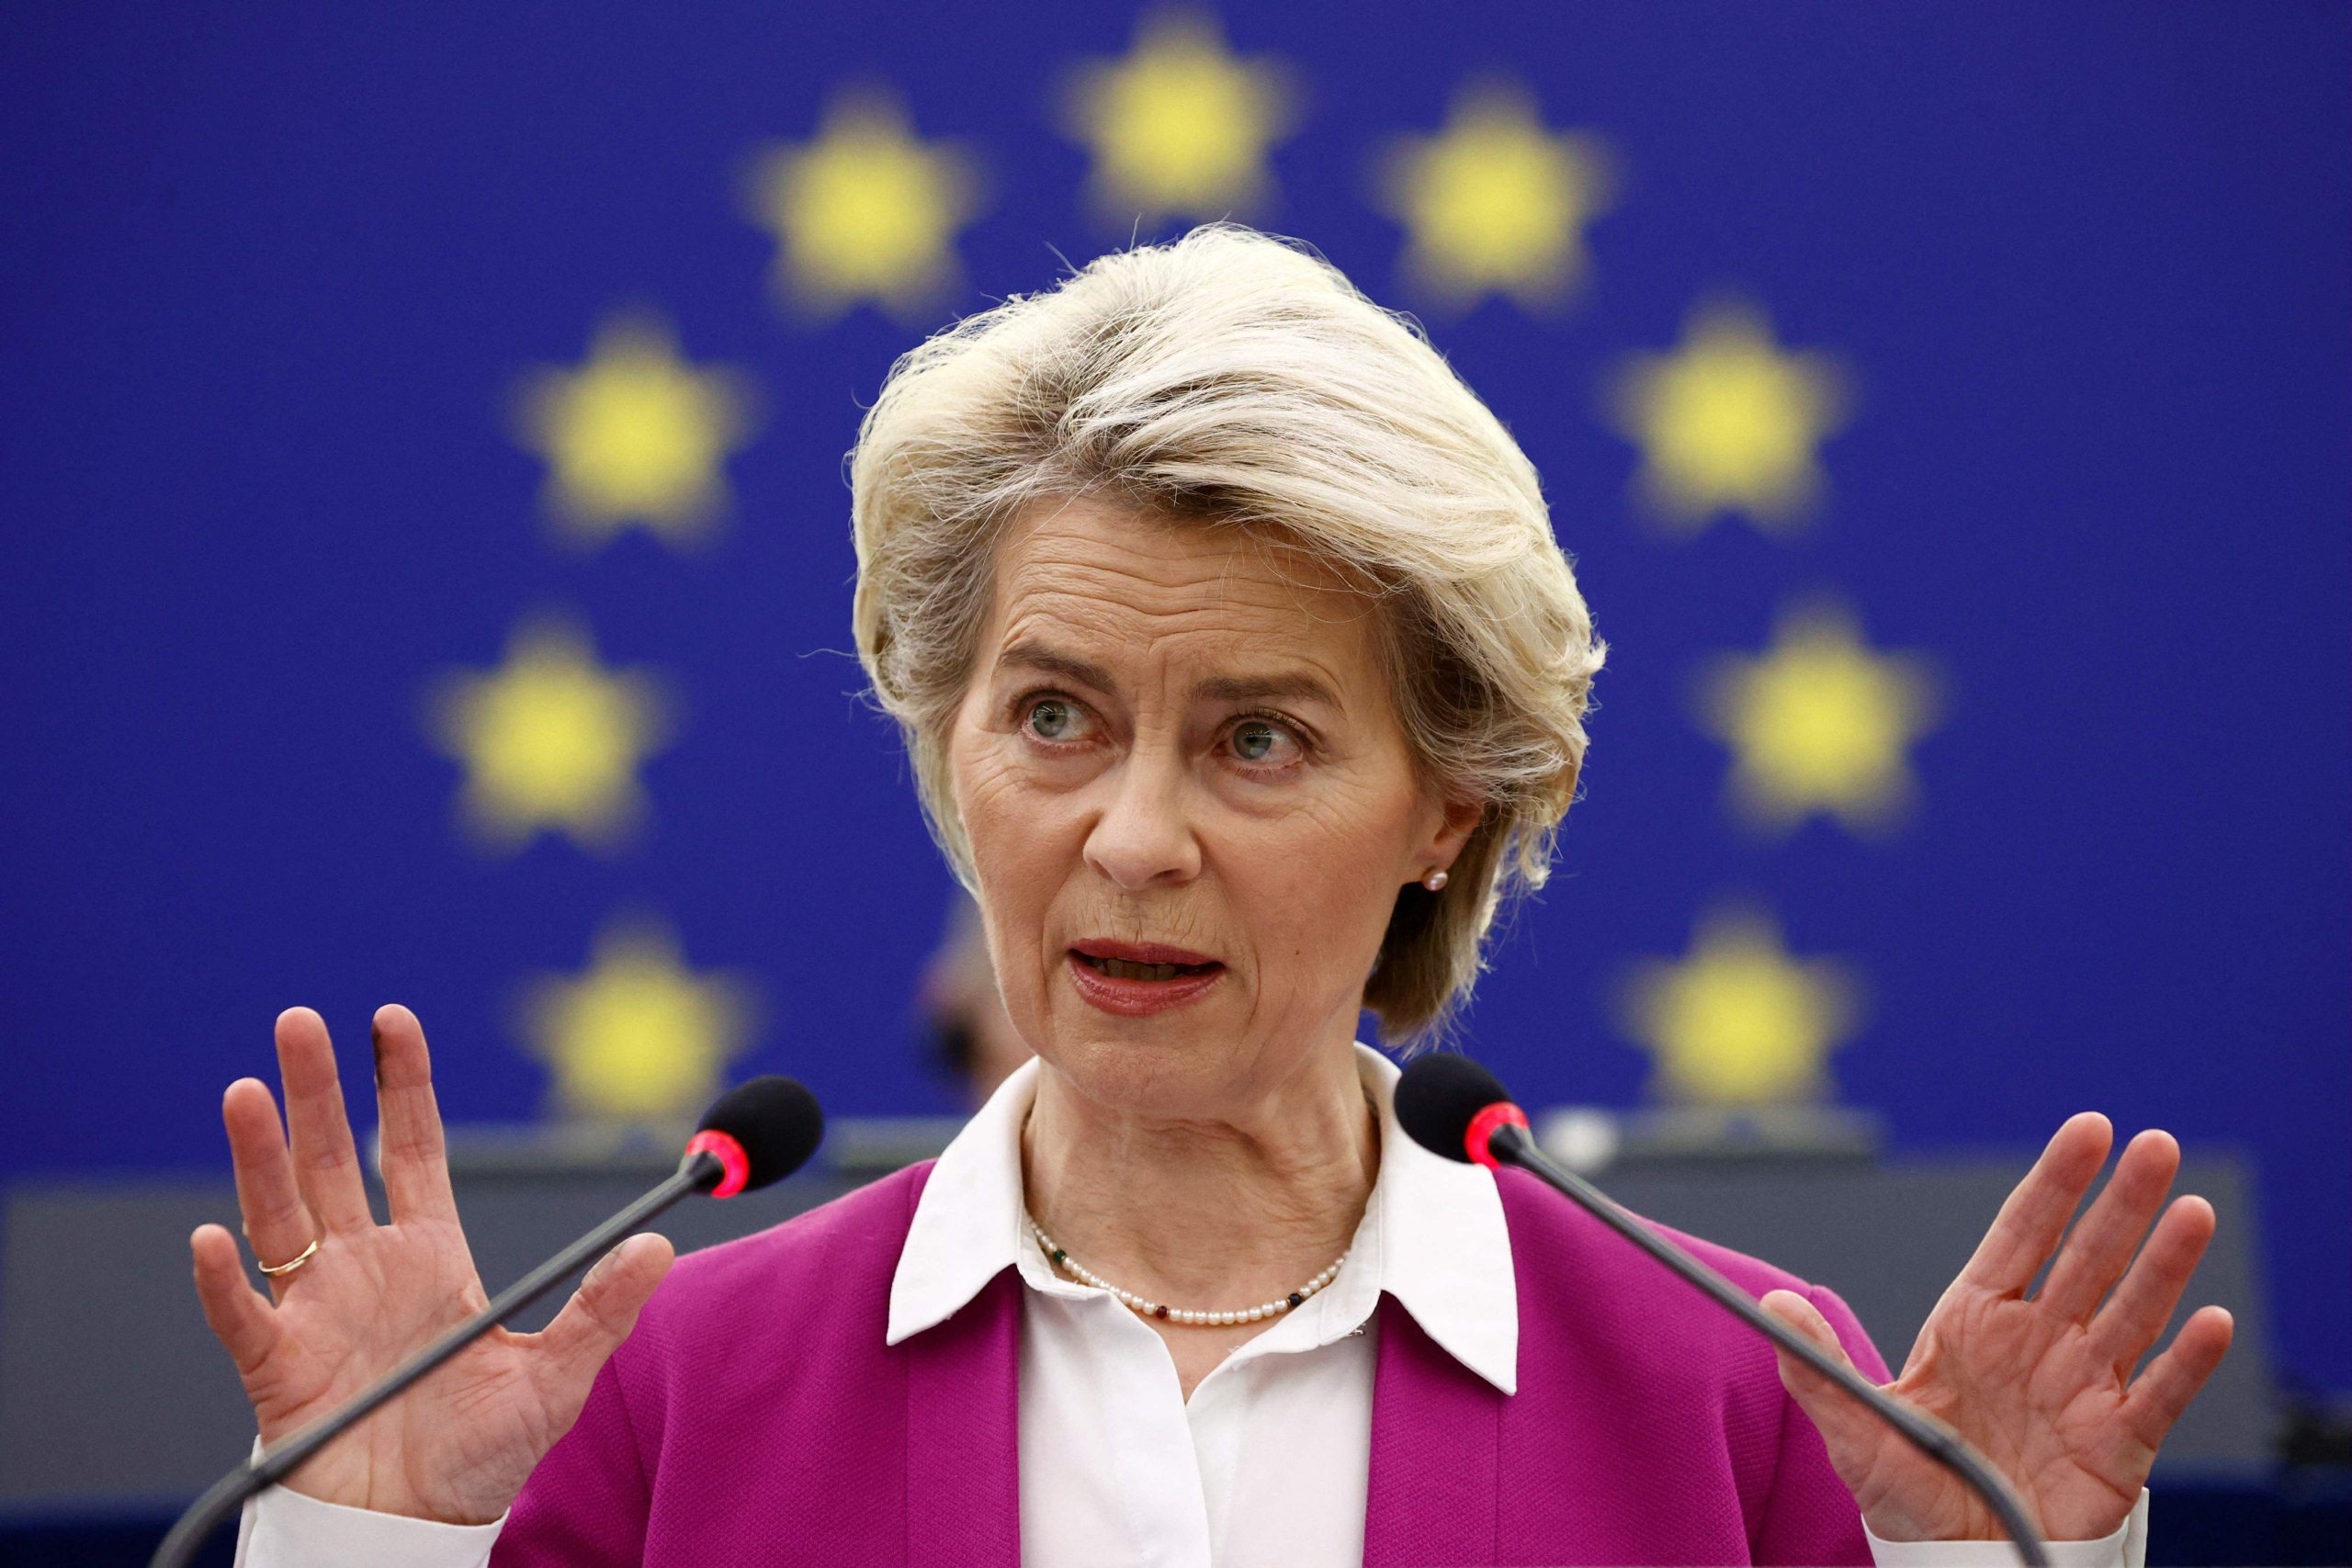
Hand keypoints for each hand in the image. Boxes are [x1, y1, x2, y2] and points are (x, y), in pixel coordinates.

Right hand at [189, 1004, 673, 1523]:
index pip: (410, 1147)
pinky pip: (245, 1317)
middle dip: (317, 1091)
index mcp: (429, 1256)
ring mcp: (316, 1311)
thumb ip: (604, 1307)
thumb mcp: (558, 1376)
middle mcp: (365, 1268)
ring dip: (260, 1155)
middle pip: (333, 1160)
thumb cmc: (482, 1455)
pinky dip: (227, 1280)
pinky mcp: (280, 1369)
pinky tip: (218, 1237)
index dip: (400, 1084)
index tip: (391, 1017)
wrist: (419, 1529)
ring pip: (279, 1214)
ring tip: (247, 1092)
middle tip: (299, 1022)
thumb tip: (660, 1244)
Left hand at [1761, 1112, 2232, 1542]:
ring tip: (2193, 1211)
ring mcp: (2083, 1388)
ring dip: (2165, 1262)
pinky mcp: (2117, 1445)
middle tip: (2157, 1145)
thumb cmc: (1912, 1493)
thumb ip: (1817, 1365)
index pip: (2024, 1234)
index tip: (2088, 1130)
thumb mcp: (1855, 1428)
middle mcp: (2039, 1341)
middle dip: (2122, 1202)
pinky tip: (2211, 1320)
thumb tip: (1770, 1303)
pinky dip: (2187, 1360)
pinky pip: (2159, 1396)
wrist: (1959, 1563)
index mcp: (1978, 1320)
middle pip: (2088, 1258)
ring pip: (2132, 1312)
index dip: (2057, 1182)